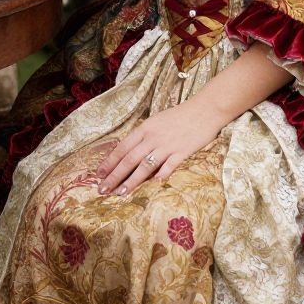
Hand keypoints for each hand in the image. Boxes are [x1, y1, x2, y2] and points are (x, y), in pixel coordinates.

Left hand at [95, 101, 224, 196]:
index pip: (122, 147)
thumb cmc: (180, 116)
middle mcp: (153, 137)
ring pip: (145, 166)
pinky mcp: (182, 152)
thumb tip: (129, 152)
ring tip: (120, 193)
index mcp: (145, 128)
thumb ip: (144, 136)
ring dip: (131, 181)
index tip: (99, 174)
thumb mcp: (157, 122)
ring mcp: (167, 145)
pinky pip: (168, 166)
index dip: (110, 162)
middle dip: (114, 176)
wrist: (205, 110)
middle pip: (129, 159)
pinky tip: (152, 185)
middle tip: (102, 189)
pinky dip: (159, 175)